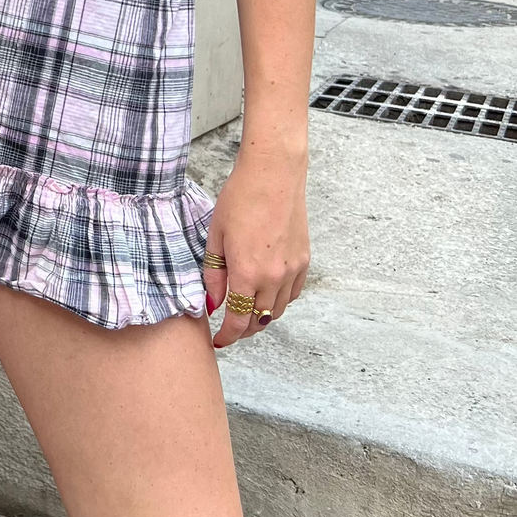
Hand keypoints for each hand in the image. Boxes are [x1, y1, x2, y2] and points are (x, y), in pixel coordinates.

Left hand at [203, 140, 309, 347]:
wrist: (273, 175)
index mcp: (248, 274)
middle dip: (244, 330)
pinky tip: (267, 294)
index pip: (239, 321)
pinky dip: (280, 301)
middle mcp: (274, 277)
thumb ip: (214, 275)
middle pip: (260, 320)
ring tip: (246, 312)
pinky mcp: (304, 260)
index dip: (228, 336)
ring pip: (278, 310)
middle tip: (230, 329)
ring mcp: (293, 270)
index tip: (218, 341)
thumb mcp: (216, 237)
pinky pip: (293, 293)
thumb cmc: (240, 200)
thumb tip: (212, 304)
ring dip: (262, 317)